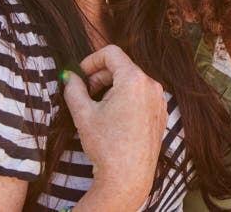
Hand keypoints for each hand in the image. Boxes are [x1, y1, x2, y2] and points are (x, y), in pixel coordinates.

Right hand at [63, 45, 168, 209]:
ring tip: (99, 110)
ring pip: (132, 83)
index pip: (111, 53)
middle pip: (122, 67)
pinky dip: (126, 100)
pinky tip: (114, 120)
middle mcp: (152, 85)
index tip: (80, 76)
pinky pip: (142, 97)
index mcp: (134, 79)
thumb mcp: (83, 114)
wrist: (128, 177)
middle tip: (84, 94)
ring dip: (112, 89)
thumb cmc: (106, 145)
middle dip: (100, 76)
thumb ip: (74, 89)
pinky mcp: (161, 114)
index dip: (91, 60)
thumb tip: (69, 76)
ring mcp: (159, 100)